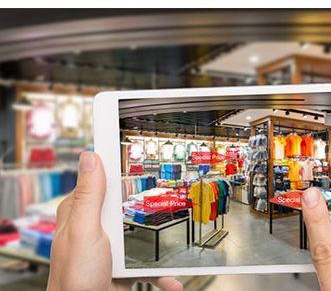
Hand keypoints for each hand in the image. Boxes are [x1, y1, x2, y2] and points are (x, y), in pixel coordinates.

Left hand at [48, 152, 181, 290]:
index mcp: (80, 213)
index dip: (114, 157)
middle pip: (128, 202)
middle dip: (148, 205)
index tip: (130, 135)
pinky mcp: (124, 267)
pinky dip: (164, 271)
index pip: (99, 176)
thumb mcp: (84, 233)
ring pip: (143, 233)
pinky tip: (172, 276)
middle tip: (167, 197)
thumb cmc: (74, 281)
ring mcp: (111, 248)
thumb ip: (89, 197)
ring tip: (174, 241)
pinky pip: (151, 264)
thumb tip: (90, 157)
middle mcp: (95, 228)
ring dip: (161, 243)